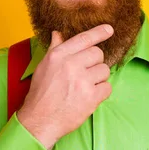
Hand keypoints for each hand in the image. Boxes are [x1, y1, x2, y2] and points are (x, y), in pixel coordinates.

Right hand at [16, 24, 113, 149]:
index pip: (84, 38)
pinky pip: (107, 87)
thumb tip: (58, 33)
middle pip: (98, 54)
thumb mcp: (44, 66)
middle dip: (95, 62)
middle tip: (85, 73)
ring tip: (85, 86)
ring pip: (104, 70)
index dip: (99, 32)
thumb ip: (55, 49)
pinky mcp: (91, 97)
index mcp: (59, 55)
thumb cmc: (41, 93)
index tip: (109, 29)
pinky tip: (89, 96)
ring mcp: (82, 81)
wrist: (39, 120)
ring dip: (98, 78)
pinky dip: (101, 92)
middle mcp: (71, 65)